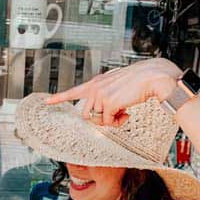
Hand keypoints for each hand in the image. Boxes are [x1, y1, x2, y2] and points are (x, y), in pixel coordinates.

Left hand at [45, 57, 180, 126]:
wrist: (153, 77)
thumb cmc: (139, 81)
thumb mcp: (117, 85)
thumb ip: (107, 95)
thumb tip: (104, 112)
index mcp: (97, 82)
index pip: (74, 92)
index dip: (59, 98)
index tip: (47, 102)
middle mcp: (95, 88)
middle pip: (87, 114)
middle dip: (100, 119)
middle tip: (116, 114)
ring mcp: (100, 95)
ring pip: (97, 120)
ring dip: (110, 121)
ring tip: (123, 112)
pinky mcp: (109, 103)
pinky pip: (108, 123)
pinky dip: (118, 122)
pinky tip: (127, 113)